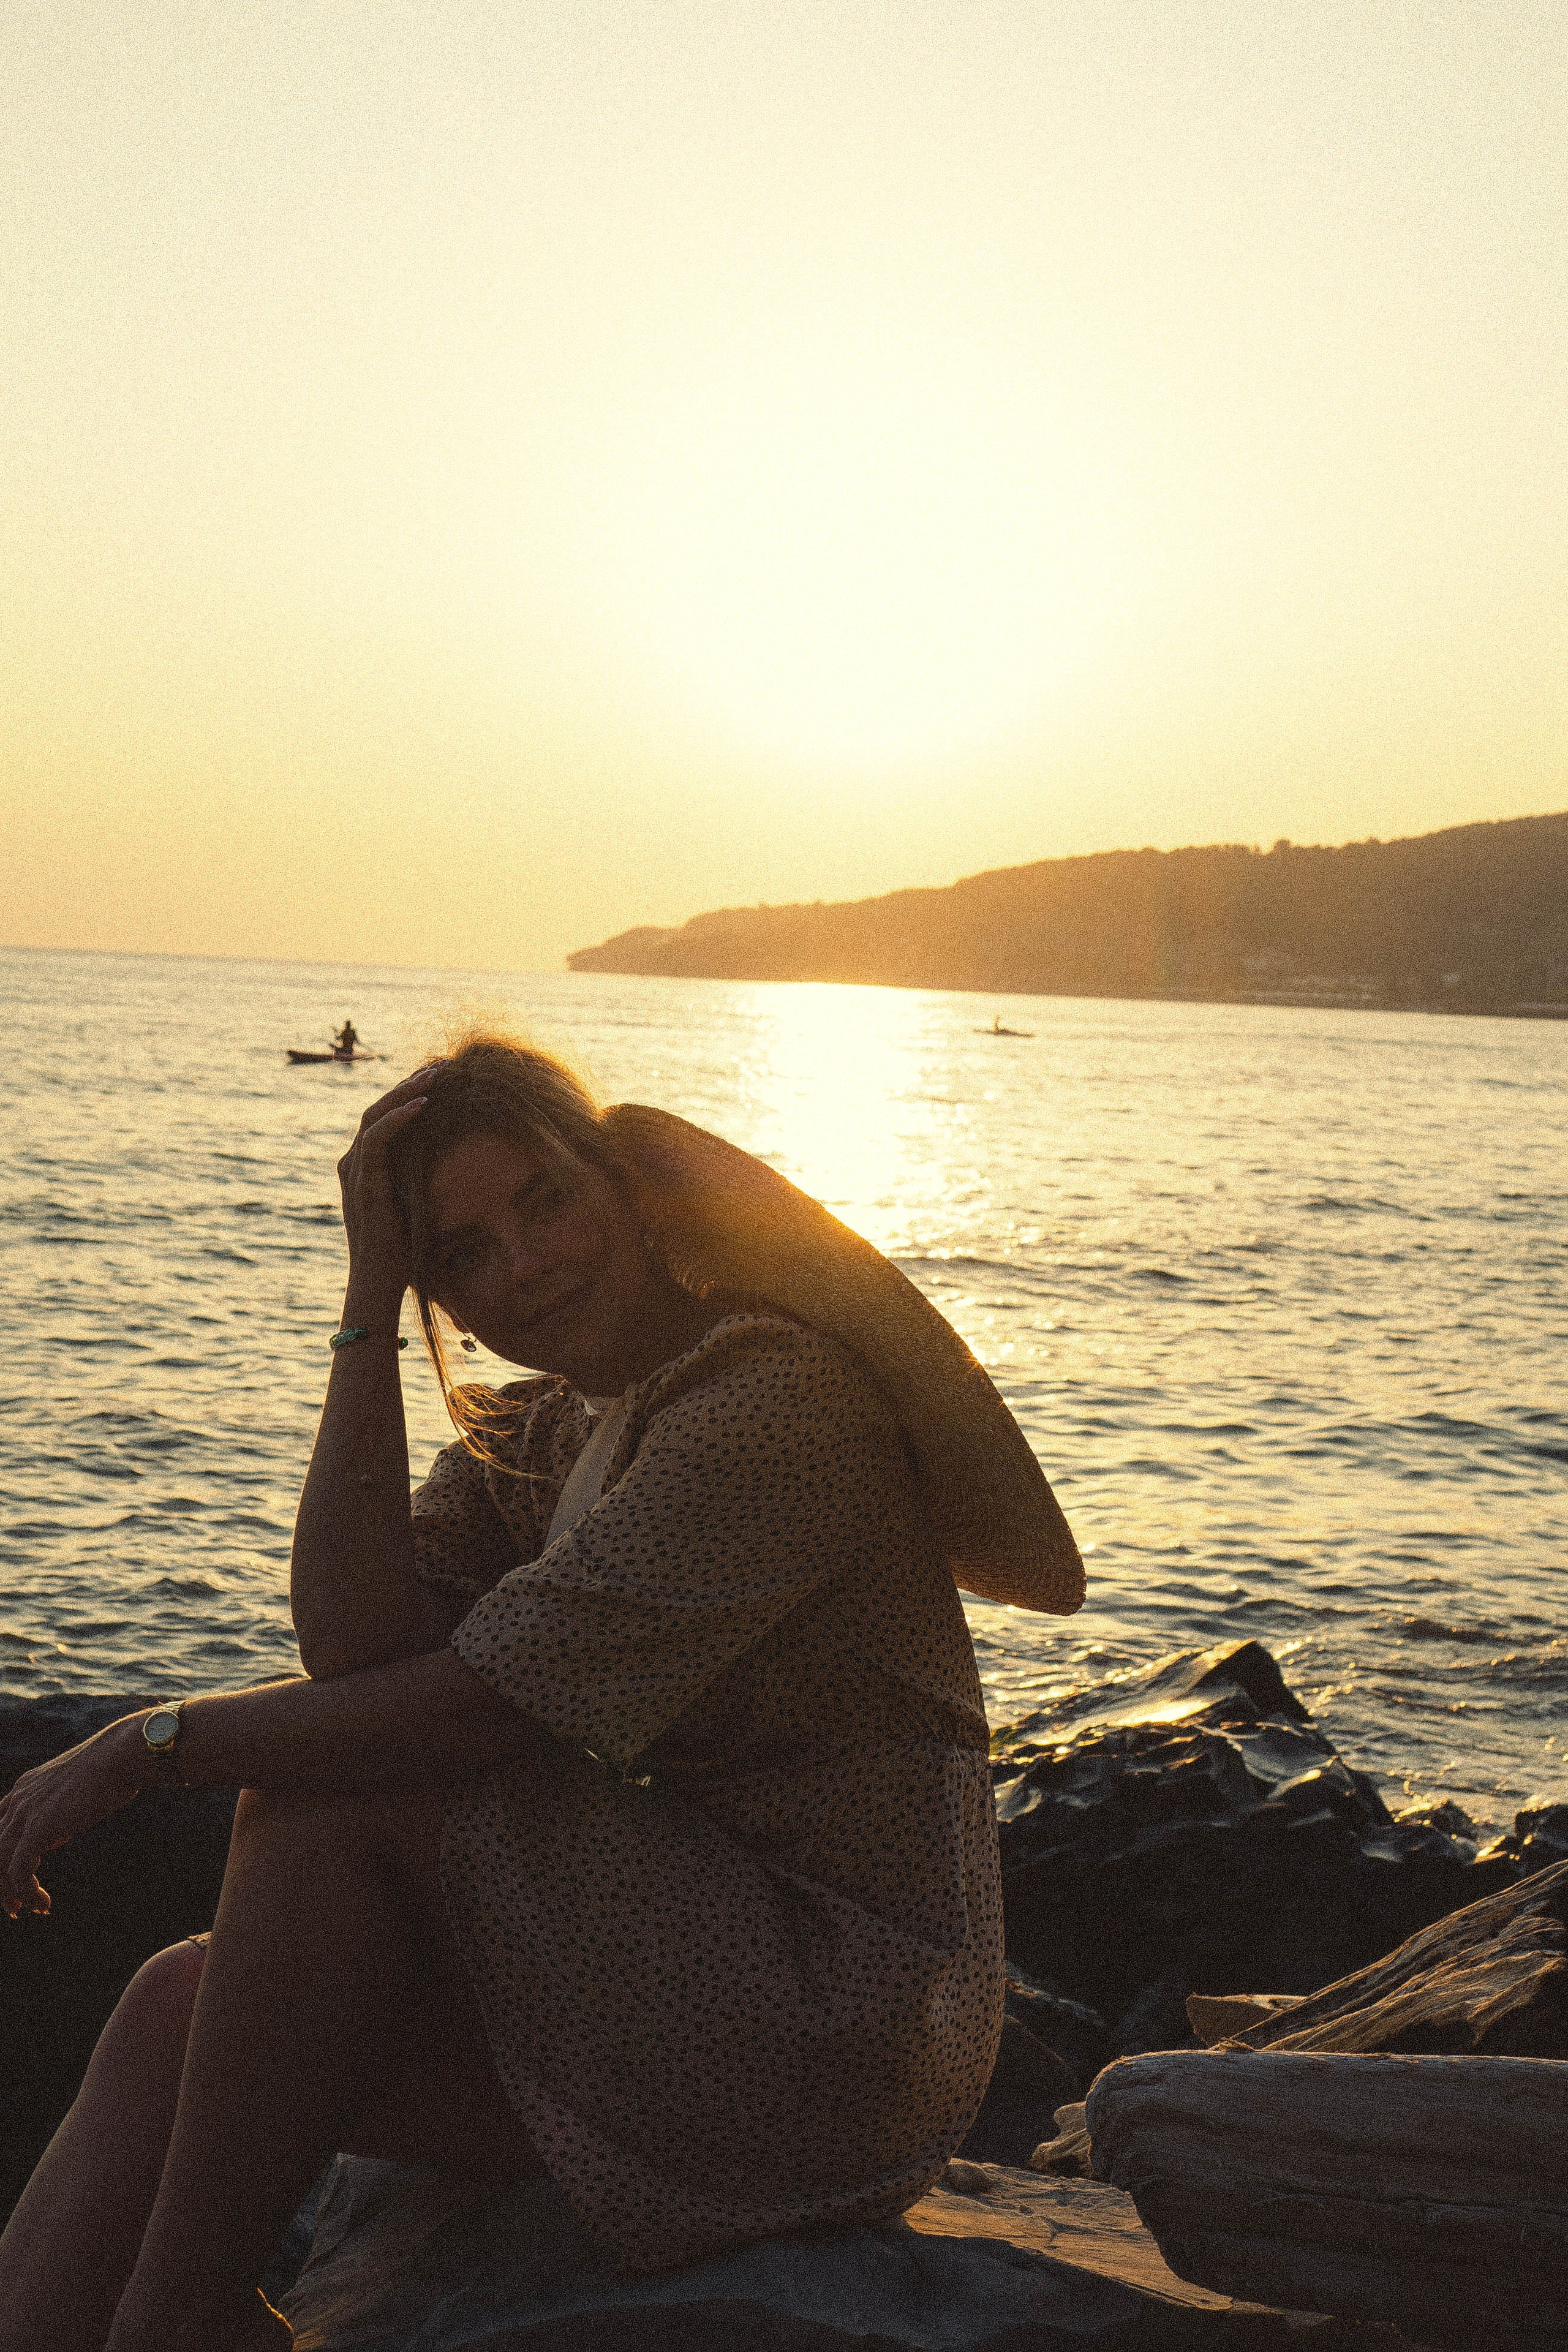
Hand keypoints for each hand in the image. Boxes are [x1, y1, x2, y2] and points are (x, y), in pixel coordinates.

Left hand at [0, 1715, 148, 1918]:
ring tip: (27, 1910)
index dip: (2, 1859)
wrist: (122, 1755)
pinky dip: (27, 1892)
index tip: (14, 1882)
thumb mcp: (75, 1793)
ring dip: (10, 1892)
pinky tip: (43, 1904)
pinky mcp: (39, 1827)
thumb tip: (53, 1837)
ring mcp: (25, 1812)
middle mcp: (18, 1800)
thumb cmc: (111, 1769)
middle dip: (0, 1882)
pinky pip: (19, 1870)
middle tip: (13, 1907)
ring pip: (0, 1863)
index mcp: (24, 1788)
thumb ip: (56, 1814)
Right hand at [336, 1063, 444, 1296]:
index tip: (439, 1077)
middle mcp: (353, 1163)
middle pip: (378, 1108)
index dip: (408, 1093)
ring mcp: (355, 1172)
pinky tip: (424, 1103)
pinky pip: (377, 1139)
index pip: (383, 1117)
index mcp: (363, 1166)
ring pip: (375, 1115)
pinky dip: (399, 1118)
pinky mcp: (364, 1183)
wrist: (378, 1283)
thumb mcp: (413, 1205)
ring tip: (436, 1073)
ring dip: (406, 1091)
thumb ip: (419, 1181)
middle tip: (441, 1064)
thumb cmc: (402, 1251)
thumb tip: (453, 1164)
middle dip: (409, 1083)